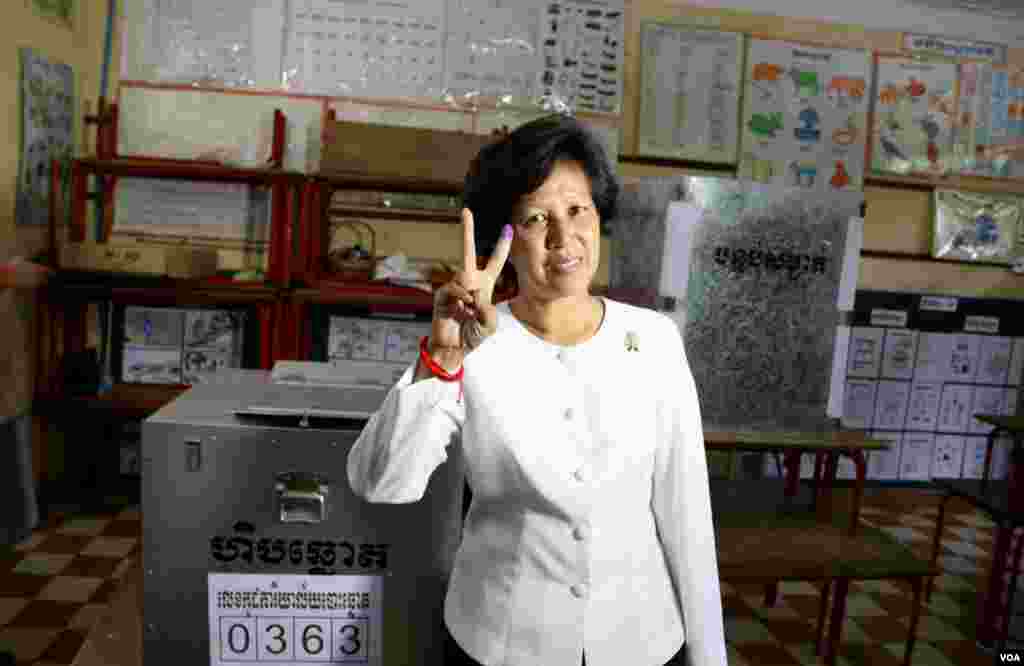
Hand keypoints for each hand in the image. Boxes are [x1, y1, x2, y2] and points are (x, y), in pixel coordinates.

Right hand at [428, 208, 511, 364]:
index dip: (501, 246)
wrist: (453, 348)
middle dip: (466, 230)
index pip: (494, 262)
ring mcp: (454, 286)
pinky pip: (456, 290)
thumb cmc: (472, 336)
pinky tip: (461, 311)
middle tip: (465, 210)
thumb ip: (487, 310)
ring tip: (469, 313)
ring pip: (466, 279)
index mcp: (484, 285)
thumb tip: (473, 295)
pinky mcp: (442, 294)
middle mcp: (469, 281)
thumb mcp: (489, 324)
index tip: (508, 228)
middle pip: (467, 251)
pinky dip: (462, 301)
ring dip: (472, 298)